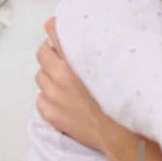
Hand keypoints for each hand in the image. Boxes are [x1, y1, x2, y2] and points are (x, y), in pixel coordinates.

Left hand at [35, 16, 125, 154]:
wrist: (119, 133)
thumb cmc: (121, 101)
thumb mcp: (113, 68)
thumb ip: (96, 53)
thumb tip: (86, 42)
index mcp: (76, 61)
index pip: (53, 32)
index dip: (53, 28)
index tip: (54, 27)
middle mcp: (60, 75)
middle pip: (42, 54)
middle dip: (49, 53)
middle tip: (60, 58)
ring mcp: (53, 96)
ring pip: (40, 77)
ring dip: (49, 77)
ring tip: (64, 83)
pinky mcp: (51, 113)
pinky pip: (40, 100)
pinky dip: (48, 98)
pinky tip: (62, 101)